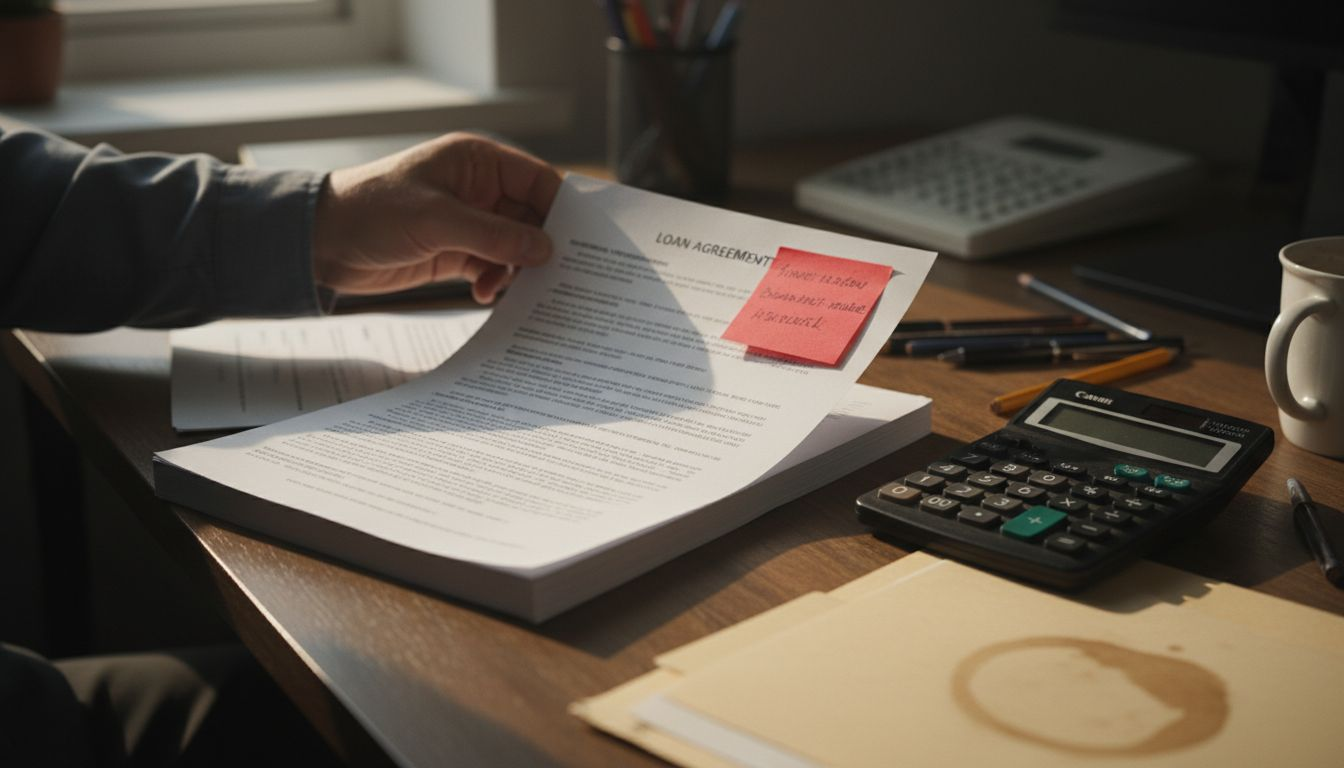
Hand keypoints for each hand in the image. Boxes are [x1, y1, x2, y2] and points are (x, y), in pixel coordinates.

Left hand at [313, 133, 561, 303]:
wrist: (320, 243)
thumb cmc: (371, 211)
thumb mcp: (437, 220)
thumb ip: (494, 236)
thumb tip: (545, 249)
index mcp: (478, 162)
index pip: (538, 182)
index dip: (562, 210)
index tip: (582, 242)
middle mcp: (479, 189)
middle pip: (532, 219)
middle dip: (541, 247)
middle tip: (558, 277)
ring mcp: (469, 222)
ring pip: (515, 247)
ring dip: (516, 270)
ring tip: (508, 288)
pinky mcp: (456, 252)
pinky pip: (493, 267)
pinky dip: (496, 282)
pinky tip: (485, 294)